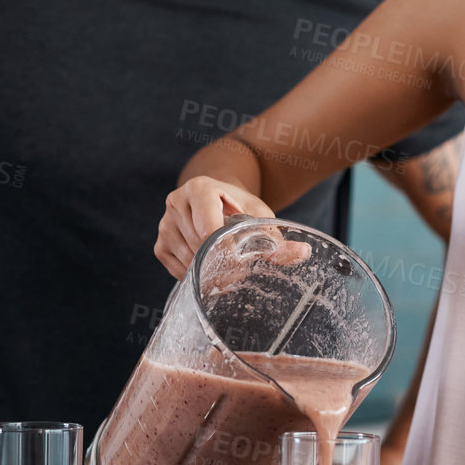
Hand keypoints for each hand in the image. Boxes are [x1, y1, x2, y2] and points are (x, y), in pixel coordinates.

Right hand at [154, 176, 274, 277]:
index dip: (227, 250)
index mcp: (199, 188)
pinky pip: (178, 271)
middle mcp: (176, 202)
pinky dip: (196, 276)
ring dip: (209, 271)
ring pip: (188, 261)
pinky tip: (209, 267)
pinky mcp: (160, 245)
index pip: (208, 228)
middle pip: (199, 246)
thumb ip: (277, 237)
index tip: (243, 262)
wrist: (218, 199)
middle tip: (240, 269)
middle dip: (221, 262)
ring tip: (227, 267)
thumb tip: (303, 253)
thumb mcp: (260, 216)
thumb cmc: (240, 207)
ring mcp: (164, 224)